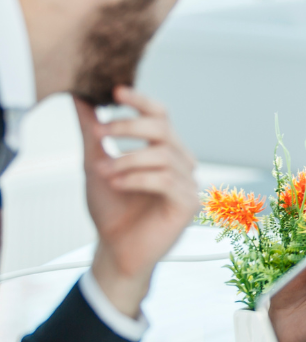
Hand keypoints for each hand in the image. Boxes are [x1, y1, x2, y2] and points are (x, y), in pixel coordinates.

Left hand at [77, 87, 198, 318]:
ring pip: (161, 155)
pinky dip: (137, 179)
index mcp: (164, 150)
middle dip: (129, 126)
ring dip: (126, 161)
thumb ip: (92, 133)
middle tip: (100, 133)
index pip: (160, 115)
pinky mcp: (189, 203)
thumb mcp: (95, 164)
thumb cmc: (112, 210)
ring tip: (104, 172)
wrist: (115, 249)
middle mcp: (180, 163)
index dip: (141, 101)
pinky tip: (117, 184)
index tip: (114, 91)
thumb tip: (80, 98)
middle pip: (164, 128)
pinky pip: (166, 181)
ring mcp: (189, 183)